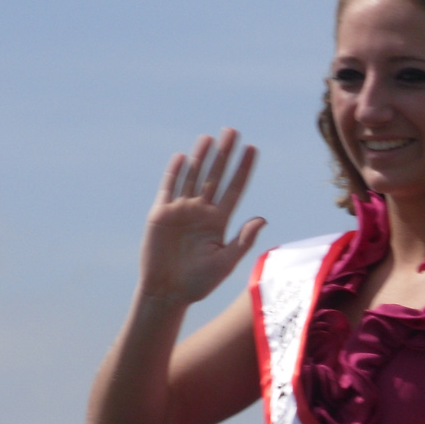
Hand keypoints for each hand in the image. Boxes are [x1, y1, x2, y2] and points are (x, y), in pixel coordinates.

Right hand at [140, 129, 265, 305]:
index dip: (243, 169)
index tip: (252, 149)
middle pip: (215, 176)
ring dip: (201, 157)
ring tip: (210, 137)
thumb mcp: (226, 262)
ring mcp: (181, 211)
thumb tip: (263, 219)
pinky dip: (174, 173)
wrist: (167, 292)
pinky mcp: (161, 214)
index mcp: (219, 221)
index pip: (235, 188)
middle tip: (233, 131)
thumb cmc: (199, 283)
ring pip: (193, 177)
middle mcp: (201, 211)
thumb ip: (243, 240)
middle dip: (224, 154)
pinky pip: (169, 188)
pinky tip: (182, 157)